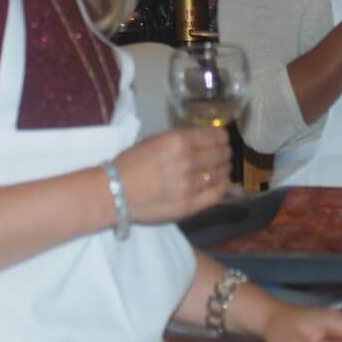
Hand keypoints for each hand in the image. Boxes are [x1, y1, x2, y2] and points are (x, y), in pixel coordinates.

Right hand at [113, 127, 229, 223]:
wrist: (115, 192)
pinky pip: (216, 194)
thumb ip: (179, 139)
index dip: (222, 136)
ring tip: (225, 167)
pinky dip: (223, 186)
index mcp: (178, 141)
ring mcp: (190, 184)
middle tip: (225, 153)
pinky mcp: (189, 205)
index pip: (213, 136)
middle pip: (220, 154)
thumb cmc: (131, 163)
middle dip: (225, 152)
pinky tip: (222, 182)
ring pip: (220, 173)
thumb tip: (200, 139)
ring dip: (225, 168)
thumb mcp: (154, 140)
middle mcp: (188, 161)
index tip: (224, 138)